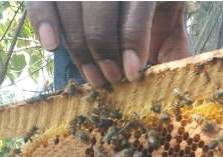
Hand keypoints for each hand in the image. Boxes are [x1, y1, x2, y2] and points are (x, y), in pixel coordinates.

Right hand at [27, 1, 192, 86]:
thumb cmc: (158, 13)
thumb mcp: (173, 27)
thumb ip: (178, 50)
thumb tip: (179, 83)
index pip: (138, 1)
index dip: (133, 38)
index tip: (130, 72)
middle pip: (100, 5)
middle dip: (103, 47)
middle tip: (110, 80)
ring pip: (70, 3)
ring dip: (78, 44)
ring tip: (92, 77)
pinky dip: (42, 19)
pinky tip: (51, 46)